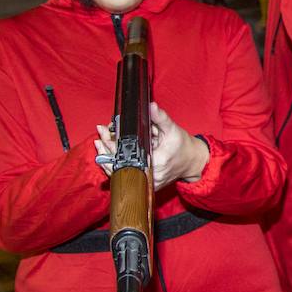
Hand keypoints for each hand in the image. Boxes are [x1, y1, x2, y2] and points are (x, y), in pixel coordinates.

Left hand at [93, 103, 208, 188]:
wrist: (192, 162)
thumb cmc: (182, 146)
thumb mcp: (173, 129)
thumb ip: (160, 118)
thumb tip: (151, 106)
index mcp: (156, 163)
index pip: (127, 156)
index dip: (113, 145)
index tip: (104, 133)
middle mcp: (150, 176)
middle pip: (120, 165)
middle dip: (107, 149)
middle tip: (100, 134)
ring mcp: (147, 183)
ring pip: (120, 173)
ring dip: (107, 158)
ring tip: (100, 143)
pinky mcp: (145, 185)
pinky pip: (126, 176)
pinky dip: (115, 166)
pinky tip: (107, 155)